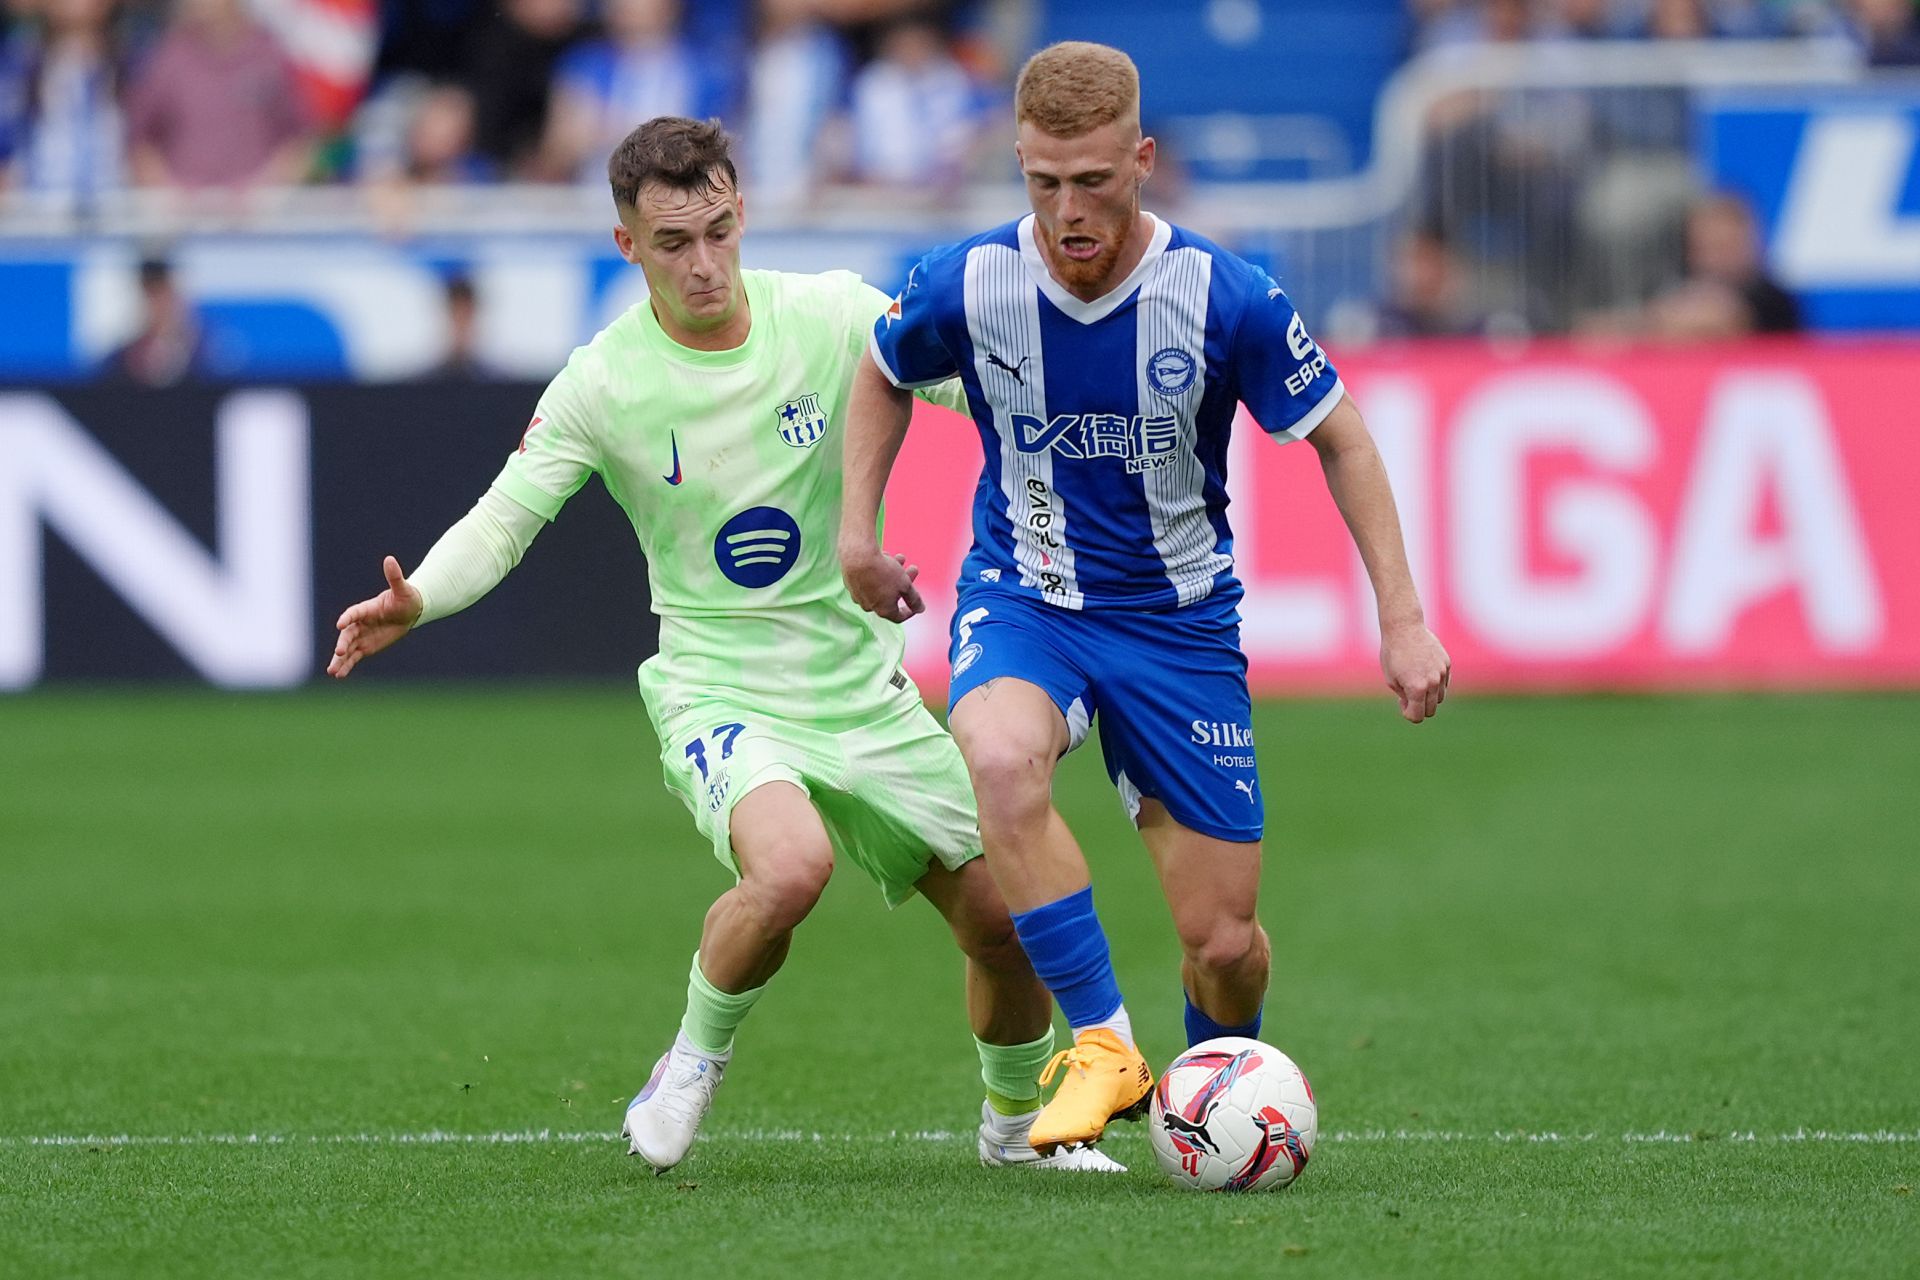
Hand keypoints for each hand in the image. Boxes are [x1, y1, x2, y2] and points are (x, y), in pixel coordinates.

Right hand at [327, 555, 422, 678]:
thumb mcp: (403, 589)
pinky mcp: (364, 647)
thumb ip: (395, 577)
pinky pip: (353, 657)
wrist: (408, 612)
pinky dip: (346, 666)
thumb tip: (390, 559)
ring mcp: (361, 636)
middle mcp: (360, 623)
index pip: (354, 613)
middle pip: (348, 634)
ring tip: (332, 671)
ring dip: (339, 660)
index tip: (340, 624)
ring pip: (347, 649)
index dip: (348, 618)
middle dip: (342, 644)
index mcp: (367, 609)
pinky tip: (339, 675)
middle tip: (338, 653)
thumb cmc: (406, 598)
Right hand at [839, 540, 924, 623]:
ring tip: (901, 558)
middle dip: (904, 582)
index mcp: (883, 610)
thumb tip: (920, 609)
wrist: (858, 556)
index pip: (899, 617)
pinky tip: (885, 556)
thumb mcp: (905, 585)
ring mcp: (858, 594)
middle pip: (891, 596)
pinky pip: (869, 578)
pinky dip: (879, 570)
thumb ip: (914, 599)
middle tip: (913, 569)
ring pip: (881, 584)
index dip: (910, 610)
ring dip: (893, 572)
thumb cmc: (883, 572)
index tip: (916, 602)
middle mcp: (869, 605)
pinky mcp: (851, 582)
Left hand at [1381, 621, 1449, 723]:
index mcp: (1417, 688)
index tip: (1401, 702)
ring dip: (1428, 696)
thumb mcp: (1392, 680)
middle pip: (1431, 710)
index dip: (1408, 714)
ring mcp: (1442, 672)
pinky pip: (1444, 682)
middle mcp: (1433, 682)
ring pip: (1440, 697)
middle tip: (1407, 694)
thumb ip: (1405, 697)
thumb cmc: (1392, 654)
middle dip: (1419, 707)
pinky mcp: (1447, 663)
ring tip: (1415, 682)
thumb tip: (1416, 706)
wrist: (1404, 628)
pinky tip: (1423, 671)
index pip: (1417, 716)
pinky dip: (1436, 683)